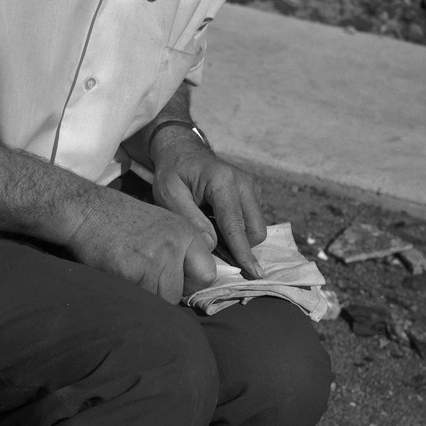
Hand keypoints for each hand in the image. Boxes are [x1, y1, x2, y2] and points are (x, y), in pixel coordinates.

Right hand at [66, 185, 216, 303]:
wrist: (86, 211)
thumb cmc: (121, 220)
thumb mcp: (163, 224)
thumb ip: (182, 250)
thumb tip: (195, 284)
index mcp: (187, 232)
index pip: (207, 274)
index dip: (191, 283)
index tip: (177, 280)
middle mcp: (174, 245)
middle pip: (181, 293)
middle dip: (164, 292)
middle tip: (145, 275)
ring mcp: (154, 258)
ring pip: (161, 299)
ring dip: (146, 294)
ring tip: (131, 272)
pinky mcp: (131, 272)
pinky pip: (139, 298)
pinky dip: (129, 292)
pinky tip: (119, 272)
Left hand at [151, 143, 266, 278]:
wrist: (184, 152)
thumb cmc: (173, 173)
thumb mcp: (169, 195)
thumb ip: (190, 220)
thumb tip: (212, 245)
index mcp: (222, 181)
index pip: (236, 225)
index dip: (243, 252)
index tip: (254, 273)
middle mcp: (244, 183)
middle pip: (255, 230)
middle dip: (240, 247)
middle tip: (212, 247)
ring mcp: (252, 187)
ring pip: (256, 228)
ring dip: (238, 238)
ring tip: (211, 228)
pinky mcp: (253, 193)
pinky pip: (253, 221)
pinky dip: (239, 229)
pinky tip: (218, 221)